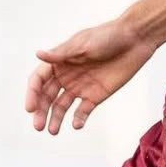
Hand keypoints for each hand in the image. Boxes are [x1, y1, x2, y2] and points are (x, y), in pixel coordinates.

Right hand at [25, 18, 155, 135]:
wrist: (135, 40)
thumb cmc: (108, 36)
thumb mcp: (83, 43)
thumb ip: (61, 54)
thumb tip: (38, 54)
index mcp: (59, 61)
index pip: (39, 80)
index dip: (32, 93)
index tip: (30, 108)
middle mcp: (66, 75)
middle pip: (47, 96)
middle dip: (41, 111)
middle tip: (38, 126)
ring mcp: (80, 87)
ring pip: (62, 106)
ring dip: (56, 118)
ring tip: (53, 131)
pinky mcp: (95, 95)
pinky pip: (83, 111)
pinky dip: (78, 119)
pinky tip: (76, 125)